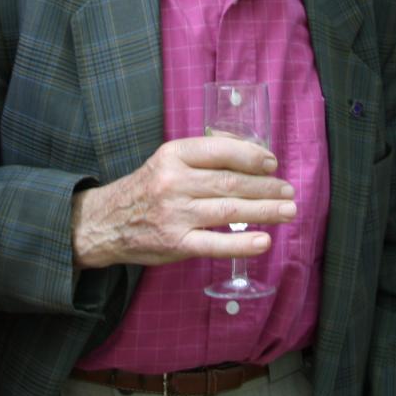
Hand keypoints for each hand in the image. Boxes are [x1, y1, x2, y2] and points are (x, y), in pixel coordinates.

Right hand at [70, 136, 295, 269]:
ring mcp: (175, 214)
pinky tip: (264, 242)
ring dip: (265, 211)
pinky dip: (242, 243)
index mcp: (173, 155)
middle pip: (231, 182)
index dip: (252, 157)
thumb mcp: (166, 161)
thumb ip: (202, 156)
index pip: (221, 151)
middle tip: (289, 192)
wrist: (106, 221)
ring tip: (288, 212)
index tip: (272, 164)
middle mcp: (174, 182)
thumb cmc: (146, 189)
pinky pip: (215, 244)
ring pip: (229, 210)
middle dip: (266, 188)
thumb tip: (250, 154)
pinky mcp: (176, 243)